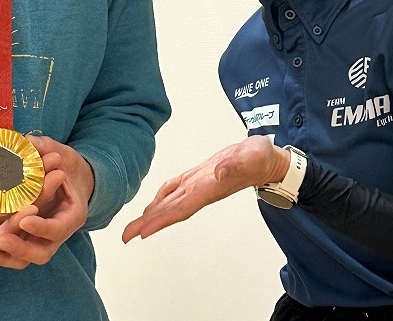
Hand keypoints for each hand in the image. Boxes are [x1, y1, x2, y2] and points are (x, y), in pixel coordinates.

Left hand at [0, 135, 93, 267]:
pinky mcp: (25, 237)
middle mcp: (57, 233)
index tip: (24, 218)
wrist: (71, 178)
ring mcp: (40, 239)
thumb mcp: (61, 153)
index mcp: (72, 215)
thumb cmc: (68, 166)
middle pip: (40, 253)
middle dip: (19, 248)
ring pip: (22, 258)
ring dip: (2, 256)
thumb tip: (27, 141)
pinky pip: (11, 250)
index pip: (58, 229)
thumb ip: (45, 147)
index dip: (42, 227)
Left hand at [121, 136, 289, 241]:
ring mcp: (199, 186)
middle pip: (170, 211)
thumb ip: (235, 165)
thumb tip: (219, 172)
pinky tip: (153, 203)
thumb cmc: (260, 159)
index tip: (143, 232)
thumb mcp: (251, 156)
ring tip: (133, 226)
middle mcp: (201, 191)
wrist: (266, 161)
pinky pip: (176, 190)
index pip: (180, 208)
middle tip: (126, 236)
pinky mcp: (200, 178)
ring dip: (152, 215)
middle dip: (148, 224)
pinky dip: (162, 198)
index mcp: (209, 189)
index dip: (161, 220)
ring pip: (171, 203)